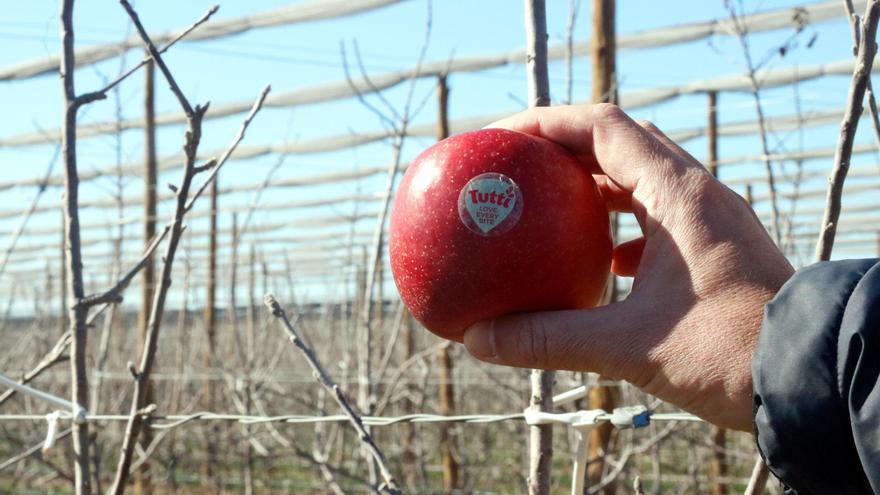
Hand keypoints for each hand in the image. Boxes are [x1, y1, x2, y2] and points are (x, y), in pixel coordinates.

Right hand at [462, 104, 793, 430]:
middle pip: (620, 145)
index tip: (502, 138)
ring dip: (593, 187)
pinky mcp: (716, 249)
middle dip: (564, 149)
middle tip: (517, 166)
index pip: (603, 128)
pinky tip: (601, 265)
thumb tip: (479, 340)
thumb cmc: (728, 354)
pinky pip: (658, 220)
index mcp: (679, 196)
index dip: (547, 123)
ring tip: (547, 207)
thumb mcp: (627, 346)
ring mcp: (710, 220)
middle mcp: (697, 195)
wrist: (809, 377)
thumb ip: (547, 339)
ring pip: (641, 181)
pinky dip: (620, 229)